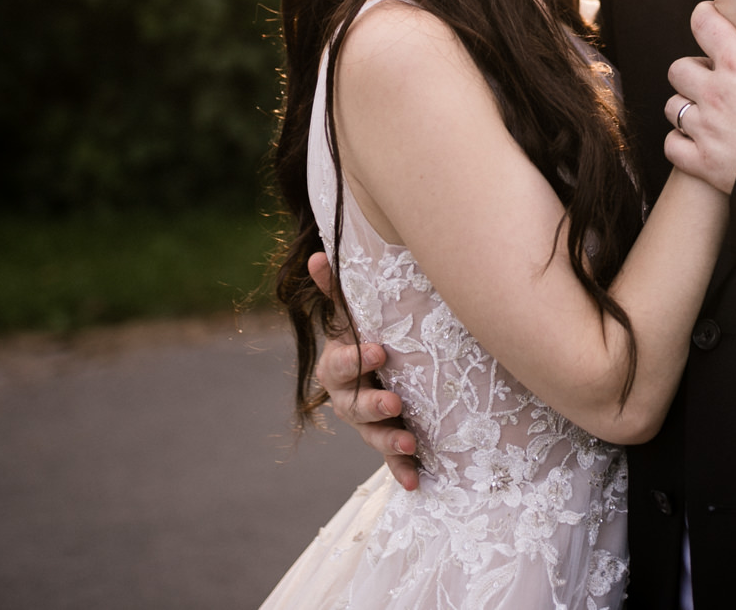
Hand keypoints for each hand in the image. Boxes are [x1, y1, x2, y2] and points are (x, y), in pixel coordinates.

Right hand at [308, 252, 420, 487]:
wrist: (378, 369)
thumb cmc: (368, 334)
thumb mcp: (353, 315)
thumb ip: (337, 290)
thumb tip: (319, 254)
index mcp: (338, 366)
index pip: (340, 364)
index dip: (355, 360)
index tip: (378, 351)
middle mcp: (346, 399)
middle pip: (354, 406)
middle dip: (374, 403)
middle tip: (396, 400)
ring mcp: (366, 424)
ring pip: (373, 435)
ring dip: (390, 440)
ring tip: (411, 441)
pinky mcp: (386, 443)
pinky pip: (391, 461)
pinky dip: (402, 471)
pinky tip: (416, 481)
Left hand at [663, 0, 735, 193]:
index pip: (702, 23)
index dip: (705, 18)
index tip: (713, 22)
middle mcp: (714, 93)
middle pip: (678, 68)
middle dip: (693, 68)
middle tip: (716, 74)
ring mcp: (706, 131)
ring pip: (673, 106)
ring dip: (686, 104)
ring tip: (709, 108)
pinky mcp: (705, 165)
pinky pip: (673, 146)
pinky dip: (681, 142)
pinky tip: (701, 140)